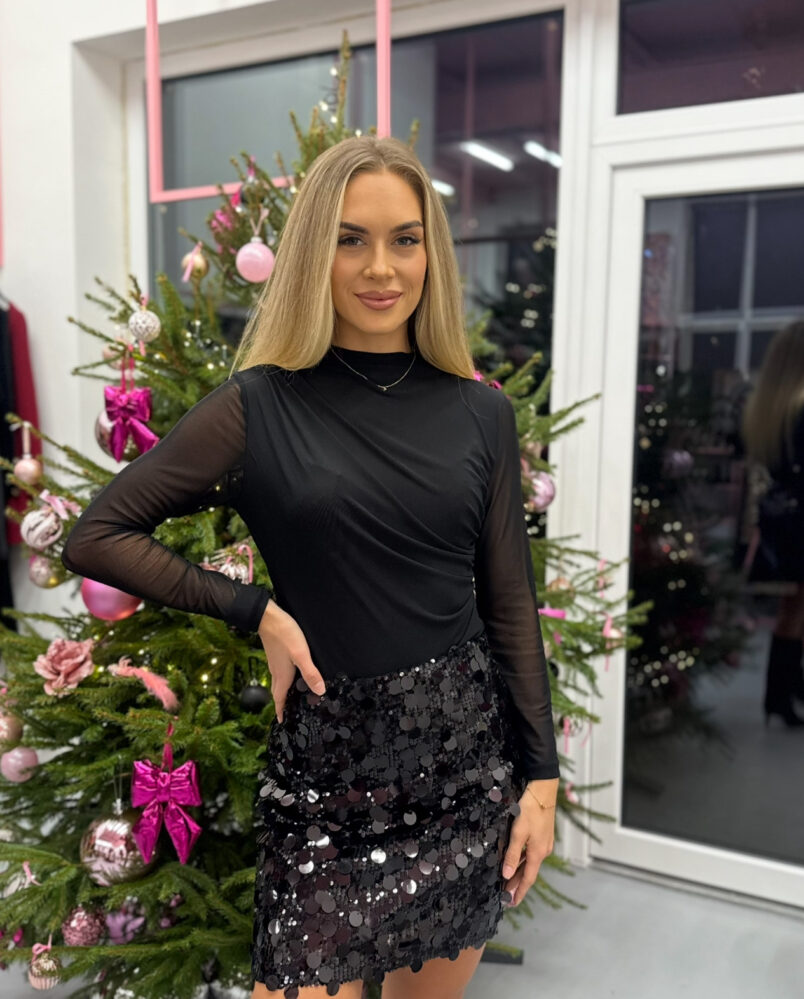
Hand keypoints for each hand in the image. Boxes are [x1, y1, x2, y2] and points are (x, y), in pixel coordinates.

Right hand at [258, 601, 325, 722]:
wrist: (267, 617)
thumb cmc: (285, 635)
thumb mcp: (301, 654)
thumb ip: (310, 673)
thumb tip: (320, 691)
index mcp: (282, 675)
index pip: (280, 699)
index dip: (281, 711)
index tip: (282, 722)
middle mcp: (276, 671)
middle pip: (279, 692)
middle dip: (283, 704)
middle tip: (289, 713)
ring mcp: (275, 663)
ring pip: (279, 682)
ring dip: (284, 692)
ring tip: (292, 697)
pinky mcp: (276, 654)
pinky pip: (280, 673)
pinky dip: (285, 680)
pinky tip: (293, 674)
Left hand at [501, 782, 556, 905]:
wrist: (543, 791)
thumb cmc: (530, 810)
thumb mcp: (518, 833)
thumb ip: (512, 854)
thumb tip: (507, 875)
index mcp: (538, 853)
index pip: (528, 879)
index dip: (519, 892)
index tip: (511, 904)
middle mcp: (543, 851)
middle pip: (528, 873)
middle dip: (517, 885)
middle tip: (505, 896)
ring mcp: (544, 843)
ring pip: (529, 863)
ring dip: (519, 873)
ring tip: (507, 882)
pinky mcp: (542, 836)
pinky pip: (531, 854)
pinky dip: (522, 861)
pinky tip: (515, 861)